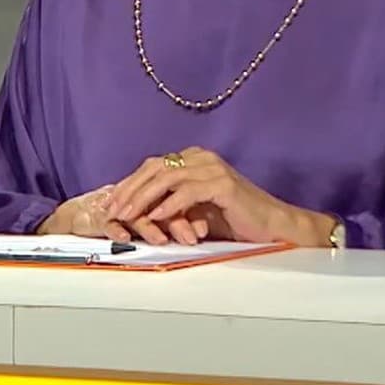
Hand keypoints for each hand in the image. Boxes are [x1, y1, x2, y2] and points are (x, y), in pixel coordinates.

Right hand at [37, 185, 205, 244]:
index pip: (173, 196)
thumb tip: (203, 229)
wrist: (82, 217)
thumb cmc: (124, 220)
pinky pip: (107, 222)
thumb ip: (177, 220)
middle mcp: (134, 198)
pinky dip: (117, 230)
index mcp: (150, 193)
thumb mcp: (156, 222)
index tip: (205, 231)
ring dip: (149, 226)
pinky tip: (126, 238)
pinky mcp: (96, 217)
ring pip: (135, 213)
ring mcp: (115, 207)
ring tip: (162, 240)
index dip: (190, 212)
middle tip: (191, 237)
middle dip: (176, 220)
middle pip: (156, 201)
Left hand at [106, 146, 334, 246]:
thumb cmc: (234, 221)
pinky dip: (168, 206)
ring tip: (127, 216)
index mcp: (192, 159)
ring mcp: (212, 168)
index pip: (152, 167)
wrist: (274, 227)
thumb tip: (136, 212)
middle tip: (112, 210)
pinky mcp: (223, 183)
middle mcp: (200, 157)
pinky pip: (187, 192)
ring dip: (143, 198)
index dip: (129, 184)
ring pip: (166, 178)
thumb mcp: (194, 211)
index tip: (110, 203)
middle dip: (129, 190)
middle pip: (154, 169)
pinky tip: (155, 218)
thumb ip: (170, 205)